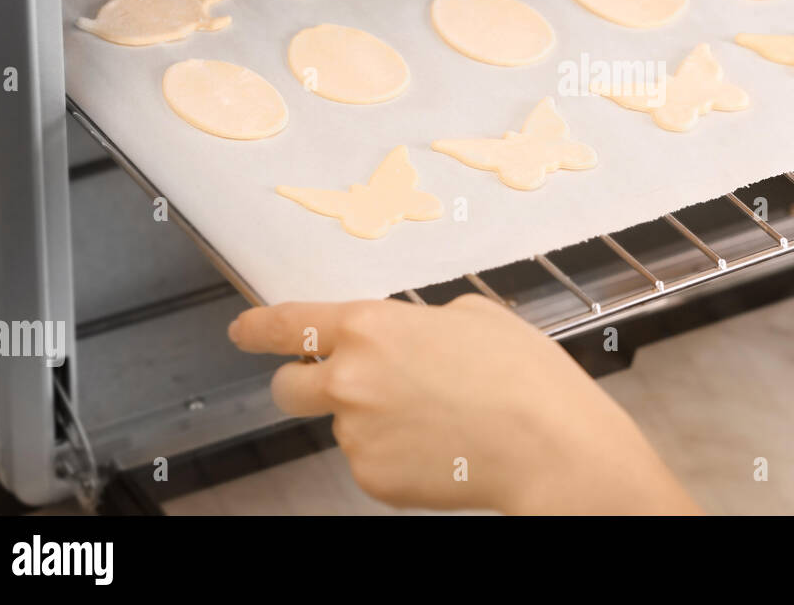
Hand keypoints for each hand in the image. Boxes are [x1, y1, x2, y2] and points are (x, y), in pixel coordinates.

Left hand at [228, 294, 698, 514]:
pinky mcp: (372, 479)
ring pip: (343, 425)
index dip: (258, 327)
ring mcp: (356, 435)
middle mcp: (349, 380)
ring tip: (439, 417)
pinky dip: (396, 454)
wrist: (549, 447)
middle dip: (308, 383)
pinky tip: (442, 445)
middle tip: (353, 386)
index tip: (244, 331)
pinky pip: (371, 460)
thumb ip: (421, 321)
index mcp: (370, 328)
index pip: (287, 324)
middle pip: (289, 386)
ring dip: (372, 420)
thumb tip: (410, 336)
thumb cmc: (523, 375)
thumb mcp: (475, 314)